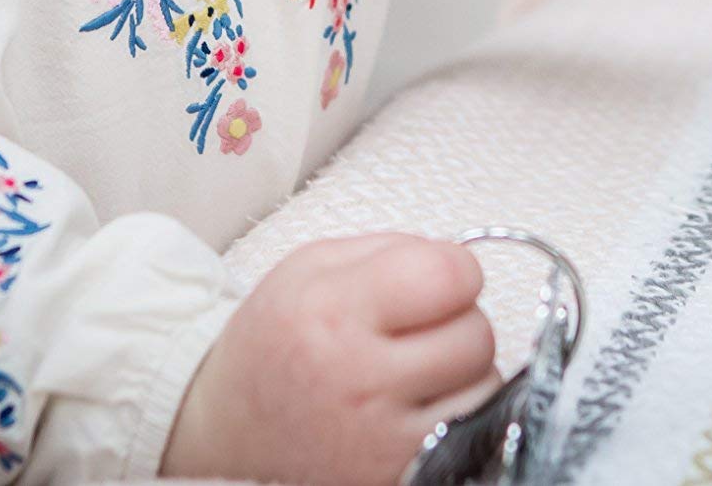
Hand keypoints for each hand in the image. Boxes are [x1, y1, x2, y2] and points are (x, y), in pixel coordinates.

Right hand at [161, 233, 499, 484]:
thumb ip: (389, 249)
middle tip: (417, 331)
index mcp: (332, 311)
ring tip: (414, 373)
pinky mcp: (396, 475)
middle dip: (457, 322)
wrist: (227, 434)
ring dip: (463, 374)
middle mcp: (359, 379)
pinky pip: (472, 432)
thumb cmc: (274, 346)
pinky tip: (415, 407)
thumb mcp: (307, 270)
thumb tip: (460, 264)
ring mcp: (381, 440)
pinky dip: (457, 415)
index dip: (453, 270)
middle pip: (476, 333)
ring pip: (484, 386)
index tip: (432, 282)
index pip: (450, 274)